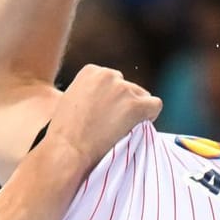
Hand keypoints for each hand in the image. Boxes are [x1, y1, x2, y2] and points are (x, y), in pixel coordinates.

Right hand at [45, 64, 161, 164]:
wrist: (67, 149)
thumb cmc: (64, 132)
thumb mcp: (71, 100)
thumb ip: (90, 94)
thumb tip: (106, 102)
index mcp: (91, 71)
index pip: (113, 80)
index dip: (112, 99)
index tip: (105, 113)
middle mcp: (108, 75)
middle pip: (129, 87)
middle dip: (124, 104)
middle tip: (113, 124)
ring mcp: (123, 89)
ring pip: (142, 97)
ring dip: (135, 111)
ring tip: (120, 129)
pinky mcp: (135, 106)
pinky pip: (155, 106)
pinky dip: (151, 116)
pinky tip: (139, 127)